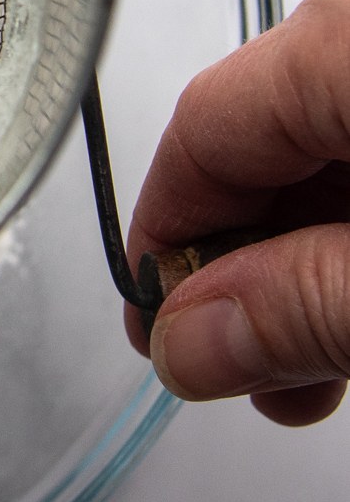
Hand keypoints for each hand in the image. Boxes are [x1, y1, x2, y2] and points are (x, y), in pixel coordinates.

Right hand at [127, 0, 349, 425]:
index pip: (205, 129)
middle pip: (271, 134)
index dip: (171, 244)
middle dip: (258, 265)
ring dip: (323, 247)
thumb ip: (301, 306)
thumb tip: (187, 344)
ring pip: (334, 133)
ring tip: (332, 357)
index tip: (168, 332)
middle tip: (262, 373)